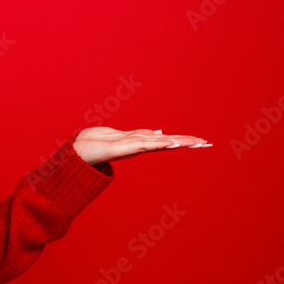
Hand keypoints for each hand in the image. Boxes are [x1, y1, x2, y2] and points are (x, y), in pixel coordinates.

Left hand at [73, 127, 210, 165]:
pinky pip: (141, 145)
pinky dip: (156, 143)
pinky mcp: (120, 149)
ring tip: (195, 143)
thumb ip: (140, 134)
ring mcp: (130, 148)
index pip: (165, 139)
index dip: (183, 140)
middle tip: (207, 143)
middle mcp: (137, 146)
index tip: (201, 141)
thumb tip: (159, 132)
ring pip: (158, 143)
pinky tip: (169, 143)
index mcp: (139, 142)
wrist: (76, 152)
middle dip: (186, 142)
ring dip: (176, 142)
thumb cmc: (96, 142)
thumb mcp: (121, 134)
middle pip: (166, 142)